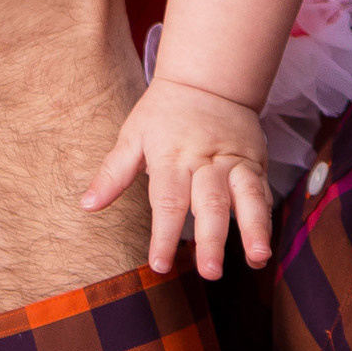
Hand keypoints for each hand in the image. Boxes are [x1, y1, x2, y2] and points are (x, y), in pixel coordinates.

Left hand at [86, 77, 274, 279]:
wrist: (209, 78)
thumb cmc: (163, 111)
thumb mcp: (133, 135)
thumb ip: (113, 173)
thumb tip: (86, 205)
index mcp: (172, 156)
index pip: (168, 201)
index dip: (164, 235)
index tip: (160, 265)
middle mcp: (206, 161)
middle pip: (210, 203)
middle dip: (211, 240)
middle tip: (210, 273)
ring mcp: (234, 161)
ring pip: (246, 196)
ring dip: (252, 228)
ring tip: (257, 257)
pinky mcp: (255, 162)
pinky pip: (262, 191)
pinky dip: (265, 218)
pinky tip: (264, 246)